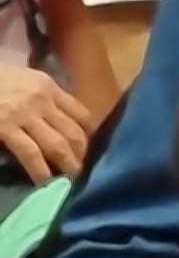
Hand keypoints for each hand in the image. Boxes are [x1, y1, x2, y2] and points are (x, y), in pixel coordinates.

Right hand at [0, 63, 96, 181]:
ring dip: (67, 164)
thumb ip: (42, 94)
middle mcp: (42, 101)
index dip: (90, 133)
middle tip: (82, 168)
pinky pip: (30, 153)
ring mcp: (24, 115)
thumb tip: (57, 114)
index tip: (91, 146)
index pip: (81, 113)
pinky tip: (44, 180)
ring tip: (70, 178)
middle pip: (73, 132)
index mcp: (49, 86)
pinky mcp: (5, 128)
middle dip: (81, 153)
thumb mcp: (24, 77)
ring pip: (57, 145)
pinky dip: (40, 169)